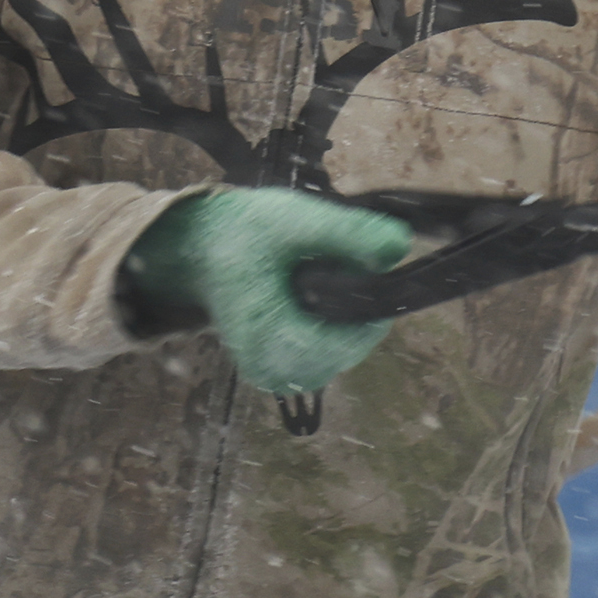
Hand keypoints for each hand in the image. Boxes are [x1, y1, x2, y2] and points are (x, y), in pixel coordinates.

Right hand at [120, 188, 412, 394]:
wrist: (196, 248)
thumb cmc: (239, 233)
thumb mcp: (295, 220)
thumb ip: (349, 232)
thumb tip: (400, 244)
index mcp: (276, 345)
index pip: (358, 337)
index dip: (371, 299)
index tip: (359, 263)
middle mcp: (277, 374)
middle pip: (353, 344)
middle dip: (355, 304)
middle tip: (329, 263)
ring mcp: (277, 377)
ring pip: (343, 348)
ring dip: (344, 312)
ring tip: (315, 274)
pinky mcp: (279, 370)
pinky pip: (326, 349)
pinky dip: (330, 320)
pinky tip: (311, 293)